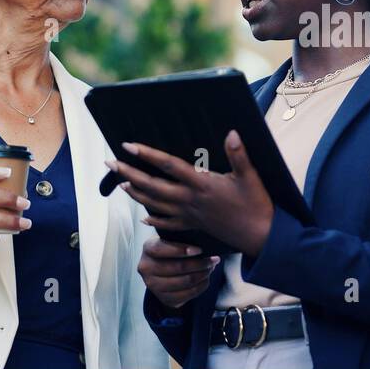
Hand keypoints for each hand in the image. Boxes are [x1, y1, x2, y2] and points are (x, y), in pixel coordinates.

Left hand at [106, 130, 274, 256]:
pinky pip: (167, 223)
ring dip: (135, 193)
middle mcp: (190, 199)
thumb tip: (231, 132)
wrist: (259, 236)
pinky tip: (144, 216)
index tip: (128, 145)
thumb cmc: (256, 205)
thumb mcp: (250, 176)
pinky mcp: (193, 225)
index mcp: (201, 184)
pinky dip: (153, 219)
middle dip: (129, 174)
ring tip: (120, 183)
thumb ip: (238, 154)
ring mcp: (189, 214)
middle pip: (152, 185)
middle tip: (110, 163)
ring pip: (155, 204)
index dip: (147, 154)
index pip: (168, 165)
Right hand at [138, 237, 219, 309]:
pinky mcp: (163, 298)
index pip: (162, 249)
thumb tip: (206, 243)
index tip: (200, 250)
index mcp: (148, 248)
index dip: (182, 250)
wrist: (162, 268)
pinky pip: (187, 294)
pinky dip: (200, 286)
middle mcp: (146, 268)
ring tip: (211, 268)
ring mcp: (153, 285)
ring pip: (184, 282)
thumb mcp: (172, 239)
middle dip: (199, 264)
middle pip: (177, 267)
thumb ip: (183, 238)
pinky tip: (206, 279)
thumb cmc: (172, 249)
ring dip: (202, 275)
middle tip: (213, 260)